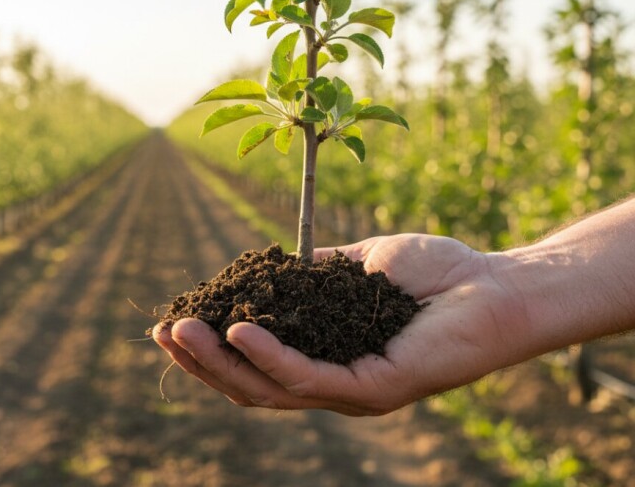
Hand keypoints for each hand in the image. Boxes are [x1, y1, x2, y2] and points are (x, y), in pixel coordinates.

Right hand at [153, 234, 526, 415]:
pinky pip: (309, 377)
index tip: (174, 318)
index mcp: (325, 357)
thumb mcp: (354, 267)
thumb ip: (311, 274)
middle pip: (251, 385)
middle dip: (201, 361)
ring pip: (269, 390)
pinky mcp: (374, 390)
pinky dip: (269, 356)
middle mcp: (334, 383)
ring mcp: (353, 392)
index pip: (255, 362)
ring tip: (181, 331)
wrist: (496, 283)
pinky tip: (239, 330)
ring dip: (220, 361)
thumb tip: (266, 267)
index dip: (211, 345)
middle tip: (162, 331)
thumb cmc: (434, 274)